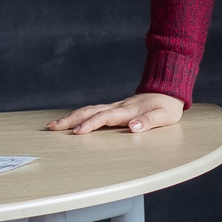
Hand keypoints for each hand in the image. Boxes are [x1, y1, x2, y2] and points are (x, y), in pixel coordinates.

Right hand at [49, 92, 184, 134]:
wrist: (169, 89)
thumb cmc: (168, 106)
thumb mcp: (164, 115)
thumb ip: (149, 121)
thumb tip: (132, 127)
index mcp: (128, 110)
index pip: (104, 117)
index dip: (90, 124)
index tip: (77, 132)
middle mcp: (118, 107)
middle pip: (90, 112)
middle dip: (70, 120)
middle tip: (52, 128)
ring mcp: (115, 106)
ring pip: (88, 110)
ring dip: (71, 117)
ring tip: (54, 125)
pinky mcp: (115, 107)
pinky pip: (93, 110)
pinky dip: (79, 115)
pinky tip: (70, 119)